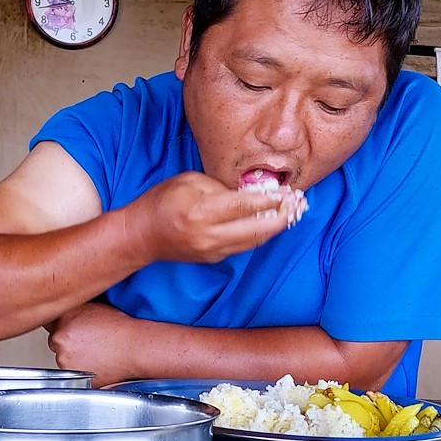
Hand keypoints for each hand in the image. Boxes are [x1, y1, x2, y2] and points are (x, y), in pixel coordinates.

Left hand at [46, 302, 137, 386]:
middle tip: (87, 341)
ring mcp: (65, 360)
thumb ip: (73, 310)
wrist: (134, 348)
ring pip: (64, 358)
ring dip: (74, 357)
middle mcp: (60, 339)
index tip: (66, 327)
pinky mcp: (73, 376)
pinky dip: (81, 370)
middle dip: (67, 341)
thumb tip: (63, 310)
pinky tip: (96, 363)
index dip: (59, 325)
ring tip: (95, 352)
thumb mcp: (93, 307)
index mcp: (63, 320)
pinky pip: (72, 373)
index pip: (49, 322)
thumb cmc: (120, 328)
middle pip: (56, 341)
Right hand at [127, 172, 304, 263]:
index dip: (272, 199)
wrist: (141, 236)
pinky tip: (268, 222)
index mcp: (203, 211)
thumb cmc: (162, 202)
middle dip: (282, 217)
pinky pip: (244, 245)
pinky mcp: (214, 258)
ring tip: (291, 214)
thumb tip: (250, 190)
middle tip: (299, 205)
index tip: (288, 192)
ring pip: (255, 240)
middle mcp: (210, 234)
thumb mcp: (189, 181)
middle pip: (258, 229)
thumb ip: (221, 186)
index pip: (246, 205)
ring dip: (275, 227)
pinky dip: (259, 234)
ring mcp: (213, 250)